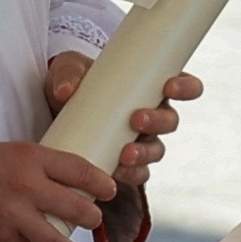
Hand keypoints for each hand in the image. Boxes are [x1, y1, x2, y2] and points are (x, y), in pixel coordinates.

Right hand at [0, 136, 118, 241]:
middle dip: (91, 217)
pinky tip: (23, 239)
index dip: (101, 183)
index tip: (110, 189)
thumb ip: (34, 166)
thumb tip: (65, 182)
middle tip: (92, 218)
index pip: (79, 170)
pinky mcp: (0, 237)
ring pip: (58, 240)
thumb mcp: (5, 152)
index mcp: (28, 157)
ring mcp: (14, 214)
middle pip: (77, 209)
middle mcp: (26, 185)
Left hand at [44, 56, 195, 193]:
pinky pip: (139, 173)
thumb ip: (68, 74)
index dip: (185, 87)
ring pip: (156, 150)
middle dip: (157, 122)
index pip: (183, 86)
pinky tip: (117, 172)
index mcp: (150, 86)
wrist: (55, 109)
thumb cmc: (73, 80)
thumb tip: (64, 91)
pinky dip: (131, 174)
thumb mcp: (68, 67)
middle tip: (136, 120)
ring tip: (125, 154)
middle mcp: (152, 114)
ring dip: (144, 153)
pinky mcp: (127, 162)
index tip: (169, 86)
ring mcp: (141, 140)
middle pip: (170, 121)